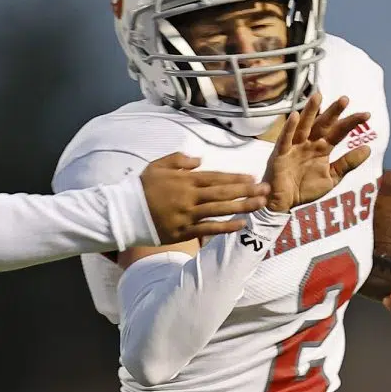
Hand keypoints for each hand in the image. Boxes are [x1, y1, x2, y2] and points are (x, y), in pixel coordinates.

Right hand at [139, 152, 269, 242]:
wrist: (125, 212)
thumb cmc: (142, 187)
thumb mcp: (157, 166)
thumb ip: (179, 160)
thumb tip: (199, 161)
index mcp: (184, 180)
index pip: (216, 178)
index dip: (235, 178)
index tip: (252, 177)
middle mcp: (189, 197)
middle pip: (223, 193)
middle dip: (247, 190)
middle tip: (266, 189)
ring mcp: (188, 215)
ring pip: (221, 210)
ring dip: (242, 206)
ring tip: (260, 204)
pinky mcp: (184, 231)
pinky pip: (209, 229)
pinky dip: (226, 227)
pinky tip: (241, 224)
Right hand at [263, 93, 371, 212]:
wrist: (285, 203)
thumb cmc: (306, 189)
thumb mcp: (332, 177)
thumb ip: (347, 163)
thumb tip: (367, 148)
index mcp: (322, 148)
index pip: (338, 132)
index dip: (351, 123)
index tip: (367, 115)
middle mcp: (309, 143)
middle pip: (322, 124)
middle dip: (333, 112)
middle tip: (345, 99)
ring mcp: (294, 147)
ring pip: (304, 126)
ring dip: (310, 111)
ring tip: (318, 96)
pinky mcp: (280, 154)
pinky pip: (285, 139)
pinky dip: (289, 128)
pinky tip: (295, 116)